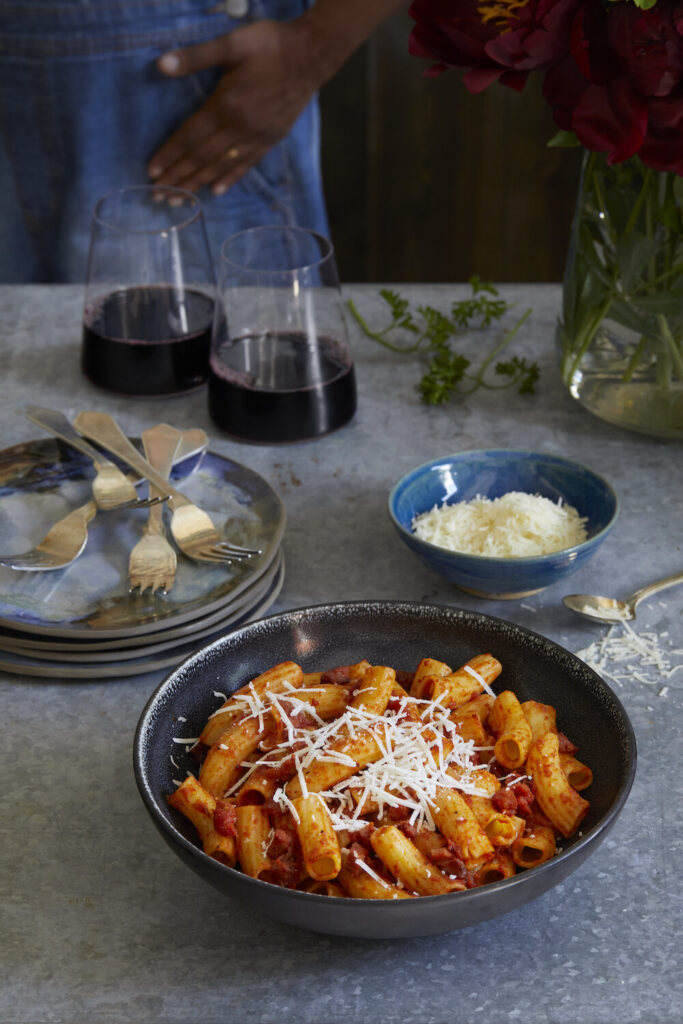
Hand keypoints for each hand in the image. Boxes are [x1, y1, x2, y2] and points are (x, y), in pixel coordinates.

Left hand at [148, 19, 324, 194]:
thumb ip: (196, 57)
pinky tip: (216, 191)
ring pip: (221, 166)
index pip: (190, 136)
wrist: (311, 55)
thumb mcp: (232, 43)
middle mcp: (239, 127)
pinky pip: (246, 164)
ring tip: (180, 200)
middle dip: (178, 178)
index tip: (152, 172)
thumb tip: (162, 65)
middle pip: (202, 158)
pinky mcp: (271, 139)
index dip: (170, 155)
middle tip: (158, 195)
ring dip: (198, 184)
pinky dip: (229, 179)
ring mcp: (256, 137)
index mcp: (226, 105)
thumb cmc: (270, 45)